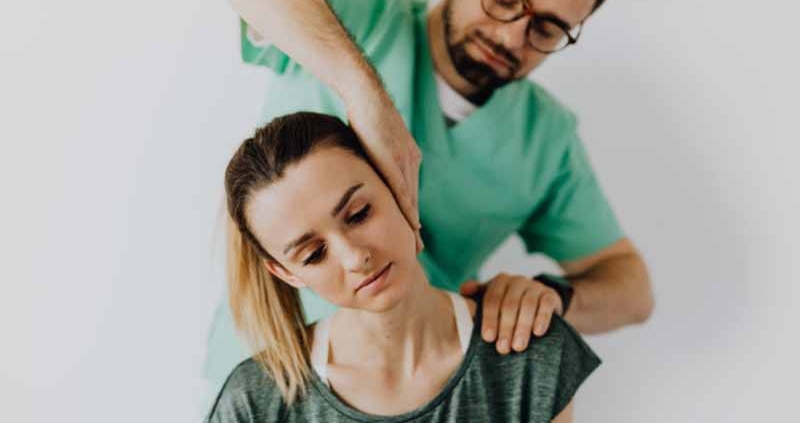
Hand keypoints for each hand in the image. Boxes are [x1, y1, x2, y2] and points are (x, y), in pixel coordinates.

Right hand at [346, 95, 423, 251]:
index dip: (410, 212)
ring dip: (413, 224)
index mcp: (408, 156)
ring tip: (415, 245)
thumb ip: (374, 158)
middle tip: (418, 247)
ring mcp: (404, 161)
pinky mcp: (393, 161)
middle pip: (413, 200)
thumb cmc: (365, 112)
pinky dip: (407, 210)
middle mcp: (411, 161)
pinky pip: (402, 191)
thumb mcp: (372, 141)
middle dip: (415, 225)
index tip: (413, 232)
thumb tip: (364, 172)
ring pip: (410, 200)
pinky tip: (411, 225)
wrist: (366, 94)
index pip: (409, 191)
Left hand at [460, 273, 562, 354]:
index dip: (489, 319)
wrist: (538, 301)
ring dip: (522, 327)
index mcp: (499, 281)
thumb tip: (463, 290)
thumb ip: (475, 295)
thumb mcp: (491, 299)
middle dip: (505, 328)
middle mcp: (517, 281)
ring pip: (527, 305)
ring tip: (518, 347)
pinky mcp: (550, 295)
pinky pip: (546, 305)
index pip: (492, 299)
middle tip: (502, 348)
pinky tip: (538, 333)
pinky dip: (542, 319)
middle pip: (509, 304)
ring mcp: (535, 286)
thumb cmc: (507, 304)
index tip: (488, 338)